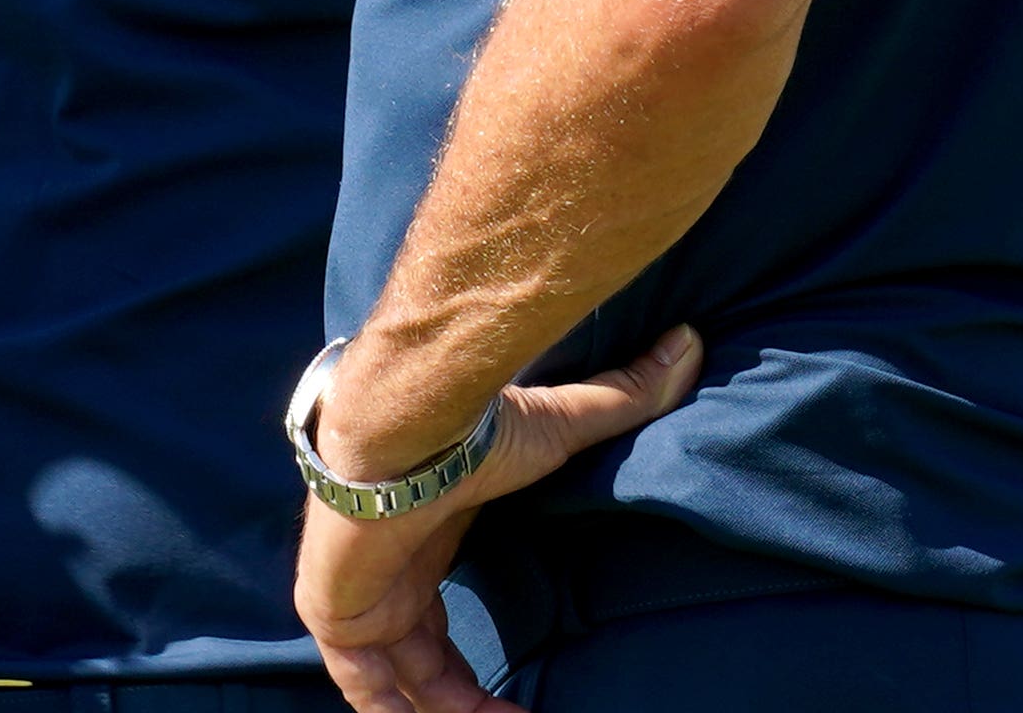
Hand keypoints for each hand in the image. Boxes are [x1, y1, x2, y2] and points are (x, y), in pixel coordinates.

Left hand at [296, 326, 705, 712]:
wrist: (406, 426)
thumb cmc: (471, 427)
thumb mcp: (556, 428)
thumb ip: (617, 401)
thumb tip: (689, 345)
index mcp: (419, 546)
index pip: (434, 628)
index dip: (469, 672)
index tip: (520, 699)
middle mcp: (383, 578)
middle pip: (418, 666)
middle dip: (464, 703)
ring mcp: (354, 597)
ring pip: (393, 685)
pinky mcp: (333, 612)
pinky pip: (364, 689)